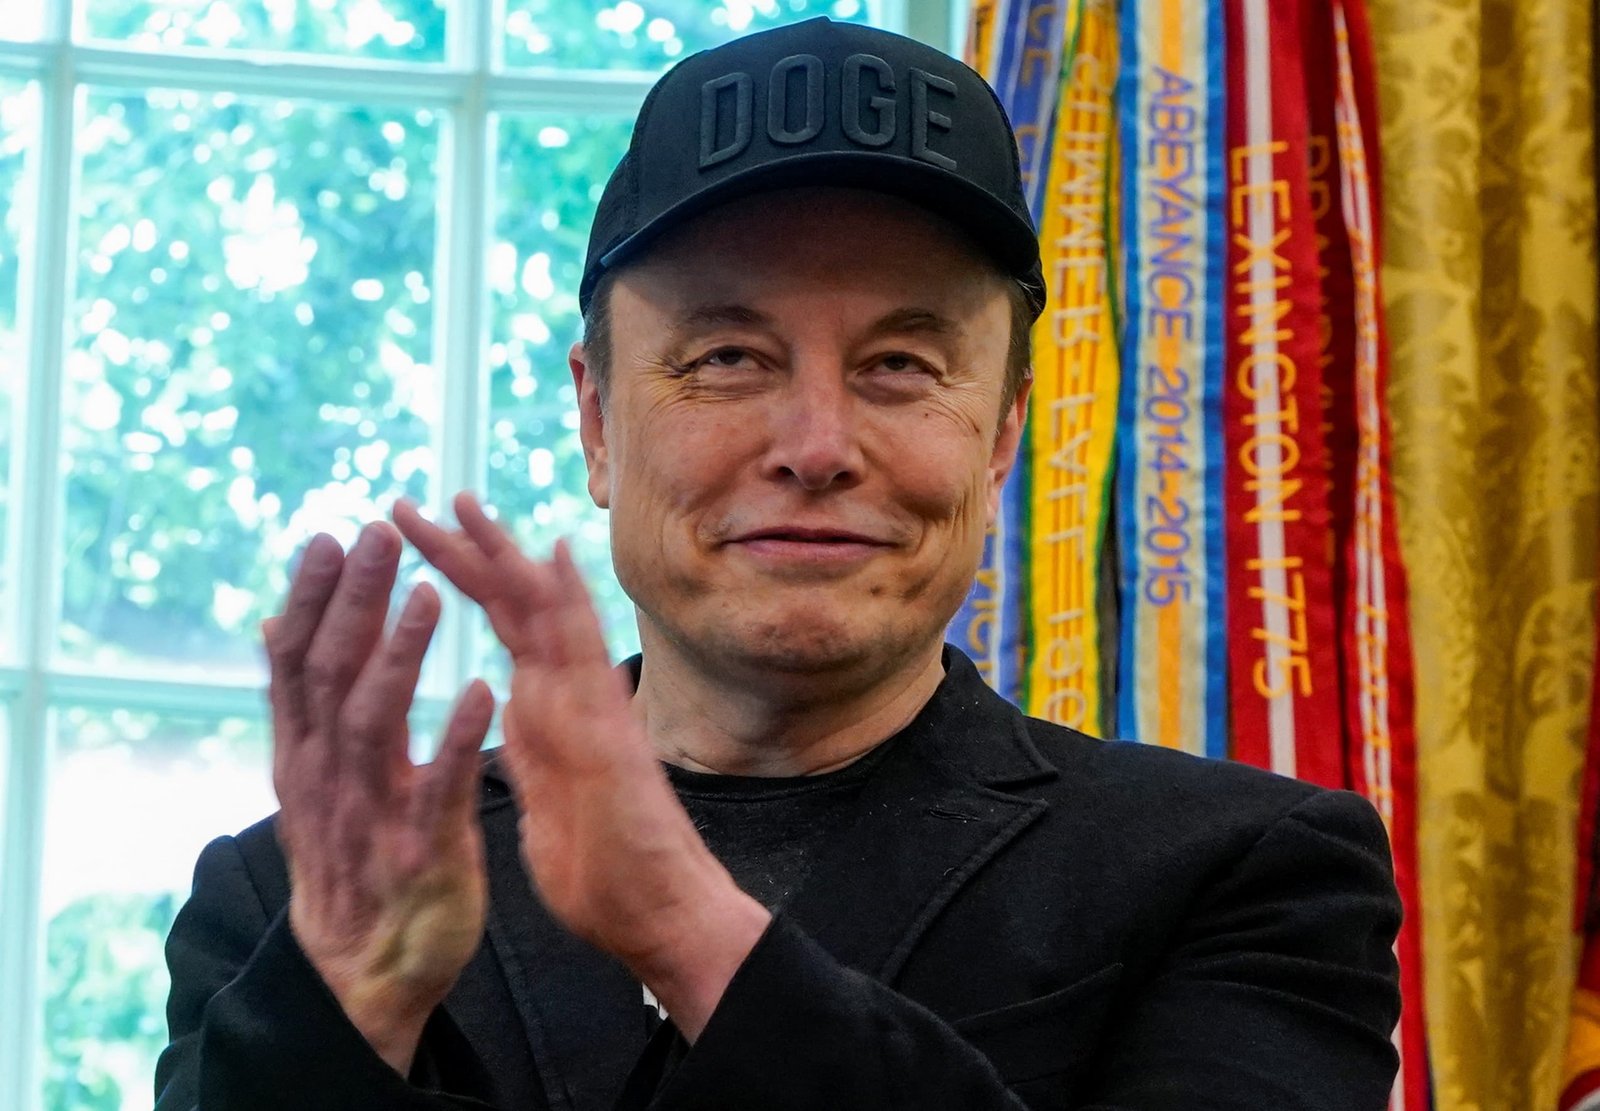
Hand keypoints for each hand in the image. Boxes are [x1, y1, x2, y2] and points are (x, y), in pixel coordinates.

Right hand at [265, 522, 494, 1074]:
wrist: (360, 973)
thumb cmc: (348, 858)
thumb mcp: (310, 779)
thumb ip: (301, 705)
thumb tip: (278, 625)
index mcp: (308, 754)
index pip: (302, 661)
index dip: (315, 598)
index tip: (331, 536)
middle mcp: (329, 776)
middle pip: (332, 674)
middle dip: (354, 602)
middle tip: (375, 535)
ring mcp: (372, 811)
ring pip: (376, 721)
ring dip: (400, 655)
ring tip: (428, 595)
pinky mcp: (421, 848)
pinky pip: (438, 787)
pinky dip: (457, 738)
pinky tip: (482, 690)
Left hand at [395, 494, 769, 1039]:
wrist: (661, 917)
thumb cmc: (607, 871)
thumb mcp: (544, 803)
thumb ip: (531, 753)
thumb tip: (511, 715)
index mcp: (546, 712)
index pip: (499, 628)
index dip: (457, 581)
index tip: (411, 542)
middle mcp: (569, 696)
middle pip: (513, 605)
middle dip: (462, 552)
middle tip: (409, 503)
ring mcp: (592, 707)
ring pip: (545, 613)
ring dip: (503, 556)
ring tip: (462, 504)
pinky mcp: (608, 732)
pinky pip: (585, 659)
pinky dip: (570, 603)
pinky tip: (553, 556)